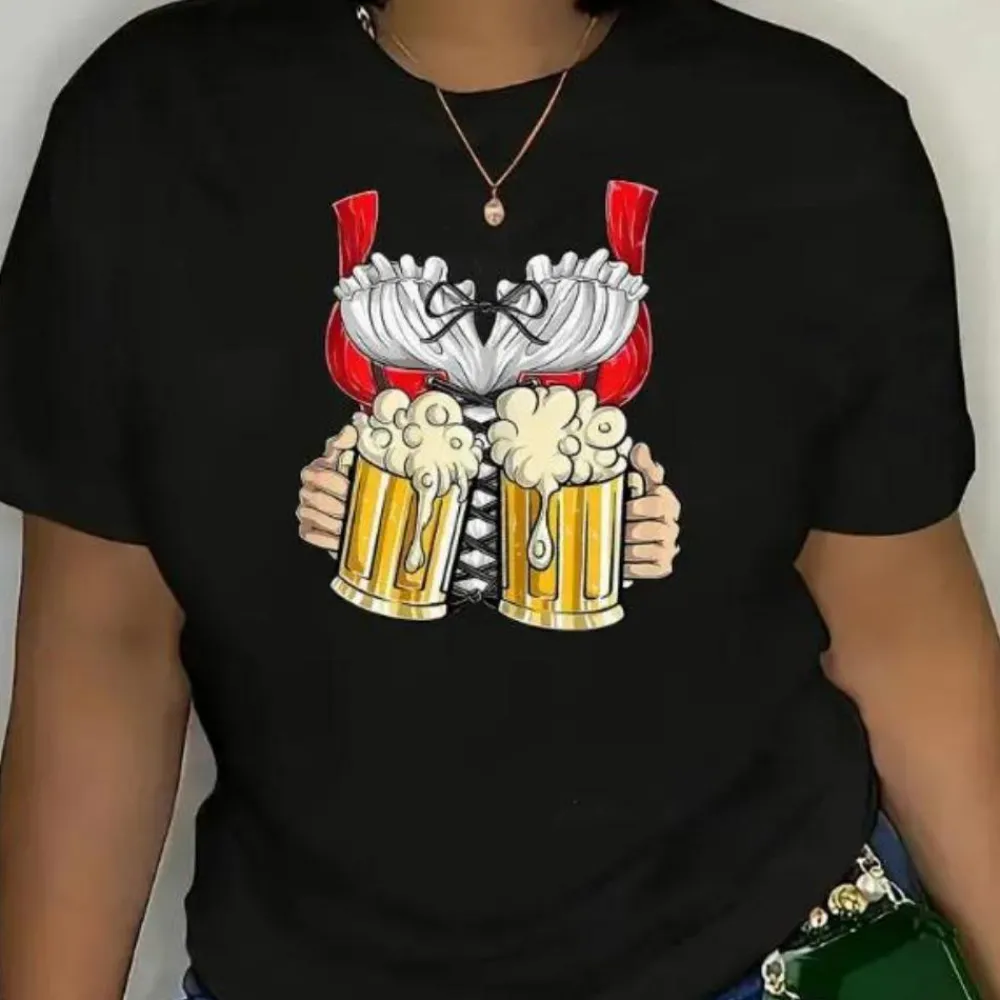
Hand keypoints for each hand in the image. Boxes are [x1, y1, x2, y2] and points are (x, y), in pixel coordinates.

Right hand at [297, 425, 356, 555]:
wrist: (366, 511)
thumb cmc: (357, 481)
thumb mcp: (356, 457)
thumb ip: (350, 442)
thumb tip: (350, 429)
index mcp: (317, 470)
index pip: (314, 474)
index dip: (332, 482)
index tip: (350, 487)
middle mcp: (307, 490)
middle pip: (314, 498)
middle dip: (337, 504)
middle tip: (356, 507)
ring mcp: (305, 510)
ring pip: (313, 517)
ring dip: (335, 522)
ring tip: (353, 522)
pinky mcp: (307, 530)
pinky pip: (311, 535)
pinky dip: (327, 538)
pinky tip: (343, 537)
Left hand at [624, 442, 680, 580]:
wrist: (624, 539)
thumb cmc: (630, 507)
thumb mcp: (634, 485)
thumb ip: (639, 467)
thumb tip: (640, 448)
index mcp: (666, 503)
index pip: (663, 502)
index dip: (646, 505)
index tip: (631, 507)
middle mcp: (670, 525)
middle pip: (658, 528)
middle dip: (634, 528)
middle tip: (617, 528)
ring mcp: (668, 547)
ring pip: (654, 549)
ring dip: (632, 548)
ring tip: (615, 545)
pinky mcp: (662, 565)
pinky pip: (652, 568)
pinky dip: (635, 566)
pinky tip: (621, 561)